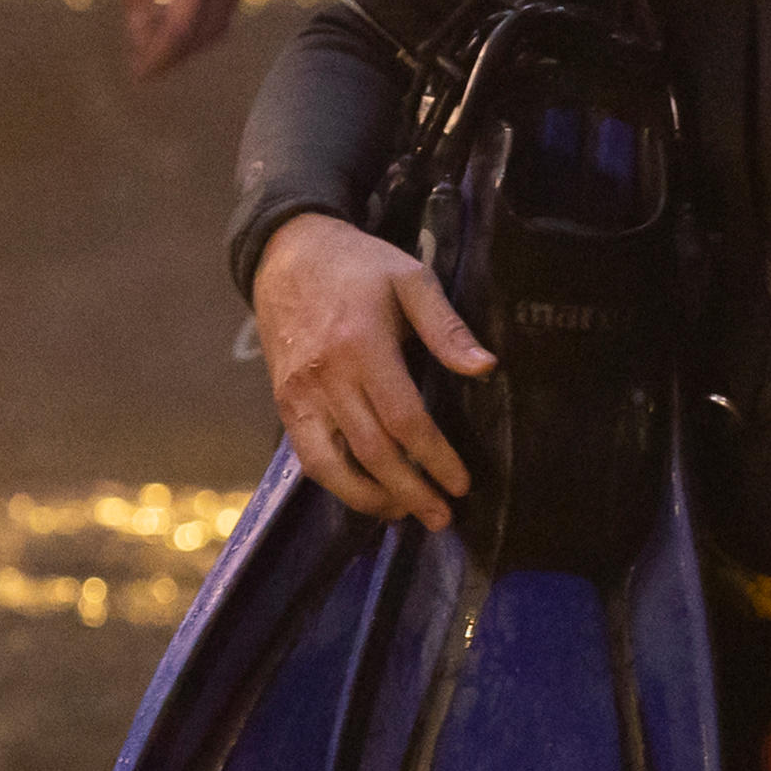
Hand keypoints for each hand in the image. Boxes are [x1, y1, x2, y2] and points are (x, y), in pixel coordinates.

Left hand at [122, 0, 250, 81]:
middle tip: (142, 66)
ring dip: (189, 45)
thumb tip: (136, 33)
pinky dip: (201, 26)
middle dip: (173, 57)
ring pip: (219, 27)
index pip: (182, 26)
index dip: (159, 55)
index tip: (139, 74)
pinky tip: (175, 21)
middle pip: (204, 34)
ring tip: (155, 46)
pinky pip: (226, 9)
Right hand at [256, 212, 494, 524]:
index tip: (461, 483)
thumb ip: (446, 327)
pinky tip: (366, 490)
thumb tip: (485, 368)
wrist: (287, 253)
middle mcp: (327, 377)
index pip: (404, 419)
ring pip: (331, 465)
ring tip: (403, 513)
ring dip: (369, 498)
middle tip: (441, 517)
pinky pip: (308, 456)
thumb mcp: (409, 279)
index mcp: (362, 346)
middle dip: (410, 491)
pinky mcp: (284, 402)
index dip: (435, 457)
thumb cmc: (357, 266)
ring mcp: (300, 394)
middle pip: (372, 452)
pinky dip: (337, 482)